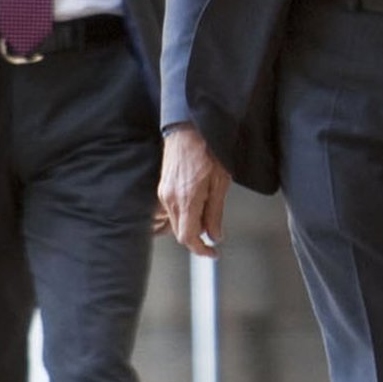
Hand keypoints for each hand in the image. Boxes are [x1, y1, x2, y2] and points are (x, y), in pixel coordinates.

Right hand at [157, 124, 231, 257]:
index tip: (213, 254)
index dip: (201, 250)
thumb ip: (215, 213)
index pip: (188, 237)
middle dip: (198, 238)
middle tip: (214, 234)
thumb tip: (214, 236)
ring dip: (190, 227)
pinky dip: (184, 216)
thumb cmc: (208, 151)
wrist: (189, 128)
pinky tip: (197, 205)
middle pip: (180, 232)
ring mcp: (163, 193)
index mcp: (186, 200)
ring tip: (207, 216)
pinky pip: (171, 211)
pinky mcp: (162, 187)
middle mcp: (170, 199)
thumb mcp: (220, 183)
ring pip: (175, 223)